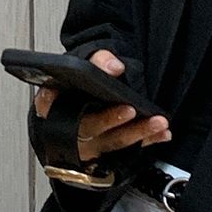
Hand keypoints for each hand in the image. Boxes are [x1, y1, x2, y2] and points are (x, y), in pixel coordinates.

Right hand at [33, 50, 171, 164]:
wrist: (88, 98)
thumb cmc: (82, 85)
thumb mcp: (85, 64)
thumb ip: (98, 60)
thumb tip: (114, 67)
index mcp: (53, 105)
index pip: (50, 104)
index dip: (53, 101)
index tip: (68, 95)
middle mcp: (67, 129)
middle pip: (87, 128)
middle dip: (110, 120)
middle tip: (130, 109)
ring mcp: (87, 144)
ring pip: (111, 142)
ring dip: (137, 134)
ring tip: (157, 122)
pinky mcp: (106, 151)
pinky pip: (127, 150)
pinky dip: (147, 141)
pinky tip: (162, 133)